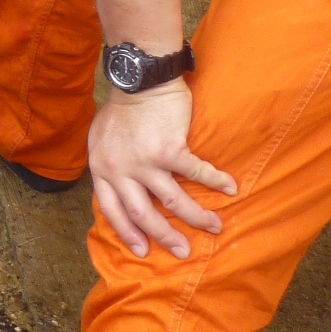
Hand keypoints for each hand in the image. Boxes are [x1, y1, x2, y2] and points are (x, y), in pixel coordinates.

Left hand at [88, 81, 235, 259]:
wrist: (139, 80)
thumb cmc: (121, 108)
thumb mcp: (99, 140)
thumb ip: (109, 165)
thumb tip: (120, 187)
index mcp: (102, 169)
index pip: (112, 210)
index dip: (127, 233)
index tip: (142, 251)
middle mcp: (121, 171)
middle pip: (143, 214)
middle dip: (164, 236)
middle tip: (182, 251)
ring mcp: (145, 162)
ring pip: (173, 201)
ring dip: (196, 217)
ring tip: (215, 227)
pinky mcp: (169, 150)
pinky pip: (196, 173)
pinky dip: (216, 181)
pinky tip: (231, 188)